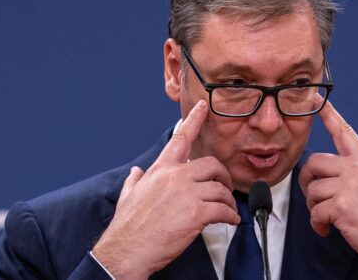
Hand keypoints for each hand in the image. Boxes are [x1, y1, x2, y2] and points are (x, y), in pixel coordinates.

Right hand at [92, 100, 239, 278]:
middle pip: (212, 164)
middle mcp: (175, 176)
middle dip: (223, 175)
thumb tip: (135, 172)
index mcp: (160, 170)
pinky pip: (223, 210)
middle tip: (226, 187)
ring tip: (229, 211)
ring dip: (229, 201)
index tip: (203, 107)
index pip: (180, 137)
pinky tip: (230, 221)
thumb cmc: (128, 227)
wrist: (126, 251)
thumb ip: (134, 181)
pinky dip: (231, 216)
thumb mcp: (128, 197)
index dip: (194, 119)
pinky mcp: (196, 213)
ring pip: (220, 188)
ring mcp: (187, 193)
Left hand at [299, 100, 357, 275]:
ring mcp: (349, 186)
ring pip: (312, 190)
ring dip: (314, 207)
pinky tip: (326, 229)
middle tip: (314, 197)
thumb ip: (355, 173)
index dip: (328, 114)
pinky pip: (315, 211)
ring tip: (326, 218)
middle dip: (307, 180)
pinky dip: (317, 224)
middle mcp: (357, 169)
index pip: (344, 131)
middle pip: (314, 162)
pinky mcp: (342, 205)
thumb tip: (329, 175)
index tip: (315, 99)